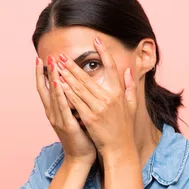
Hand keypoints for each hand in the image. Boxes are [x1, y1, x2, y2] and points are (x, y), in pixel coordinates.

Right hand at [36, 55, 96, 165]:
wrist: (80, 158)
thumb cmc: (80, 137)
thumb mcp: (74, 117)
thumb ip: (72, 103)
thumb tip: (74, 88)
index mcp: (54, 111)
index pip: (46, 88)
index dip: (43, 74)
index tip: (42, 59)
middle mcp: (52, 113)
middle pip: (44, 89)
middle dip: (44, 73)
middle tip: (44, 57)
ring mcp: (58, 119)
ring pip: (53, 95)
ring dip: (51, 78)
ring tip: (51, 64)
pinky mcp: (66, 125)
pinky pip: (62, 106)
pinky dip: (59, 94)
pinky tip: (59, 82)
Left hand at [55, 36, 136, 155]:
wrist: (120, 149)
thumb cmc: (124, 128)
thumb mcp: (131, 106)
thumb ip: (130, 87)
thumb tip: (128, 71)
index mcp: (118, 93)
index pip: (111, 68)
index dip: (104, 52)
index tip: (96, 40)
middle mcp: (109, 98)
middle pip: (88, 78)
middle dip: (73, 66)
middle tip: (62, 56)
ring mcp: (99, 108)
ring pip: (79, 88)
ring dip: (66, 76)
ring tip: (56, 67)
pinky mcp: (90, 118)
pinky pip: (75, 102)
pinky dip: (66, 92)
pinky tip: (58, 84)